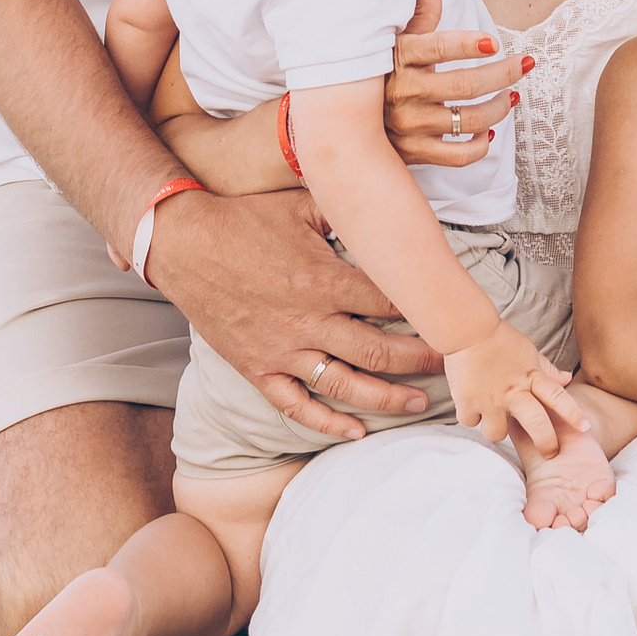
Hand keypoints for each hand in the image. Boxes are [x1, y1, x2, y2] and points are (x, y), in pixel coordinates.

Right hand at [147, 191, 440, 441]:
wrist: (184, 244)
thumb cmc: (243, 218)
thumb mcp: (300, 204)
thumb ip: (344, 211)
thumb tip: (382, 206)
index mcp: (324, 279)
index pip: (389, 304)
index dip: (424, 313)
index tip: (450, 321)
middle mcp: (308, 321)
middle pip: (378, 352)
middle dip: (421, 361)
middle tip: (452, 367)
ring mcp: (282, 350)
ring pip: (345, 386)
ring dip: (386, 398)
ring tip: (418, 404)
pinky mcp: (258, 369)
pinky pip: (296, 406)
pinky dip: (327, 423)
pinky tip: (355, 431)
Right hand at [384, 0, 531, 170]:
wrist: (348, 121)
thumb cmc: (382, 72)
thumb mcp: (395, 39)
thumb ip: (418, 13)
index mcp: (400, 58)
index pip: (438, 48)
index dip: (468, 44)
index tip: (494, 41)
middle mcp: (404, 92)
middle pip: (465, 86)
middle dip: (503, 74)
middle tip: (525, 63)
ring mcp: (410, 126)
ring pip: (469, 120)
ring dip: (499, 108)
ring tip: (510, 96)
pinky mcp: (415, 152)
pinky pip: (459, 156)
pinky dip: (481, 145)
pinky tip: (488, 131)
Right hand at [444, 322, 591, 455]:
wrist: (467, 328)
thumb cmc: (500, 339)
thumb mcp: (528, 352)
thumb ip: (547, 370)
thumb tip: (567, 378)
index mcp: (530, 377)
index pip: (557, 396)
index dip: (573, 413)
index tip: (586, 427)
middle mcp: (513, 392)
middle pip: (536, 424)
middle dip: (546, 443)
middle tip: (550, 452)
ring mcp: (490, 400)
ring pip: (498, 434)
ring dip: (496, 429)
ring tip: (493, 416)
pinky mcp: (468, 403)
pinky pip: (471, 422)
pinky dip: (471, 415)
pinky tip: (471, 404)